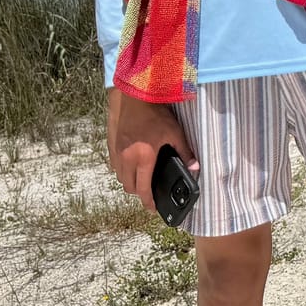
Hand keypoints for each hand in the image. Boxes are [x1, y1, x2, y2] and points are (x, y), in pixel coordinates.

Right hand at [107, 88, 196, 210]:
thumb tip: (194, 167)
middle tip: (150, 192)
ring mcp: (116, 152)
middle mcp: (126, 158)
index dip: (148, 202)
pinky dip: (123, 170)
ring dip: (130, 181)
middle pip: (129, 187)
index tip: (153, 209)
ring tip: (142, 178)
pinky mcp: (111, 145)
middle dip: (139, 193)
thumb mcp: (175, 132)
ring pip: (120, 177)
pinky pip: (115, 166)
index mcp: (142, 158)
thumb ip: (184, 152)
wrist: (134, 96)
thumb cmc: (155, 113)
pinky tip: (132, 164)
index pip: (143, 189)